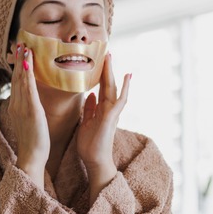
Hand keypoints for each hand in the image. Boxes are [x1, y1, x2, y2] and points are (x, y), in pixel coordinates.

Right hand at [9, 44, 48, 187]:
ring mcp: (22, 106)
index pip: (17, 82)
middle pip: (16, 77)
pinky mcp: (30, 110)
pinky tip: (28, 62)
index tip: (20, 52)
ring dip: (22, 61)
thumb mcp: (31, 122)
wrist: (31, 157)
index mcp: (16, 106)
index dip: (18, 67)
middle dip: (18, 59)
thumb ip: (31, 109)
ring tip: (24, 46)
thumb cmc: (35, 142)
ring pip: (21, 79)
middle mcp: (16, 103)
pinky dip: (27, 73)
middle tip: (19, 42)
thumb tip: (34, 102)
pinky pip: (28, 87)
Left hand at [77, 53, 130, 200]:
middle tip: (106, 52)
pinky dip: (124, 88)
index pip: (100, 88)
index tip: (97, 61)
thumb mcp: (86, 123)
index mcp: (101, 109)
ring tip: (110, 57)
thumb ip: (90, 109)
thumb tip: (90, 95)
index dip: (99, 74)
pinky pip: (120, 100)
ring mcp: (112, 112)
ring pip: (113, 88)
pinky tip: (126, 77)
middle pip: (107, 84)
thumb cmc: (90, 145)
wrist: (94, 161)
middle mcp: (108, 109)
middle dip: (106, 69)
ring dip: (112, 73)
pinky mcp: (112, 117)